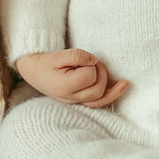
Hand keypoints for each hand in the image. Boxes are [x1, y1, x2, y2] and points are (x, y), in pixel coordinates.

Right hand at [14, 48, 128, 107]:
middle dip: (101, 74)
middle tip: (94, 63)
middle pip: (97, 90)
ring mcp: (76, 101)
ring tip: (110, 73)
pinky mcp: (80, 101)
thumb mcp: (58, 55)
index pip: (88, 77)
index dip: (91, 65)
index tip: (84, 59)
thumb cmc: (46, 63)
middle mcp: (71, 98)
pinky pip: (99, 102)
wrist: (35, 72)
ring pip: (101, 99)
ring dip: (110, 86)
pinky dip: (112, 95)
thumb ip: (77, 56)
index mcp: (64, 86)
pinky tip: (123, 86)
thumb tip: (94, 61)